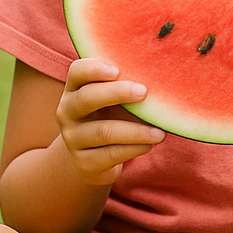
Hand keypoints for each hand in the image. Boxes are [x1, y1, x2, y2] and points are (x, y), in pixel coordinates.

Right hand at [55, 59, 164, 185]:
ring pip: (103, 131)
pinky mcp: (85, 162)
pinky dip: (134, 148)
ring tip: (160, 132)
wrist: (93, 159)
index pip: (77, 72)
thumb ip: (128, 84)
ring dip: (135, 131)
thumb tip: (164, 74)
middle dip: (117, 93)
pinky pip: (110, 154)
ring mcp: (73, 138)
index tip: (117, 70)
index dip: (94, 69)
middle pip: (87, 98)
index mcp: (75, 89)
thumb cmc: (112, 117)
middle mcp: (67, 112)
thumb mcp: (115, 100)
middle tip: (144, 92)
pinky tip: (150, 144)